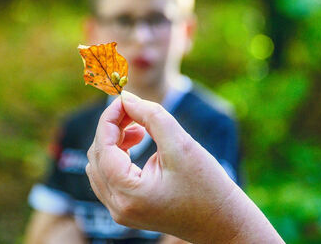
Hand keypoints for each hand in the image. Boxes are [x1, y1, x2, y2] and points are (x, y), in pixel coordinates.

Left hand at [86, 91, 283, 243]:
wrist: (223, 222)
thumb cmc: (207, 186)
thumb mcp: (181, 144)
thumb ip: (151, 116)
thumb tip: (126, 97)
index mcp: (128, 195)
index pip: (103, 147)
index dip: (110, 118)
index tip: (125, 98)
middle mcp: (118, 207)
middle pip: (97, 156)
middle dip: (112, 127)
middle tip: (135, 110)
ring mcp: (120, 211)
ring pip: (99, 165)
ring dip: (114, 140)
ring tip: (140, 128)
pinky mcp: (127, 209)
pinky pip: (109, 176)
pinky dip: (118, 155)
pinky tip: (139, 143)